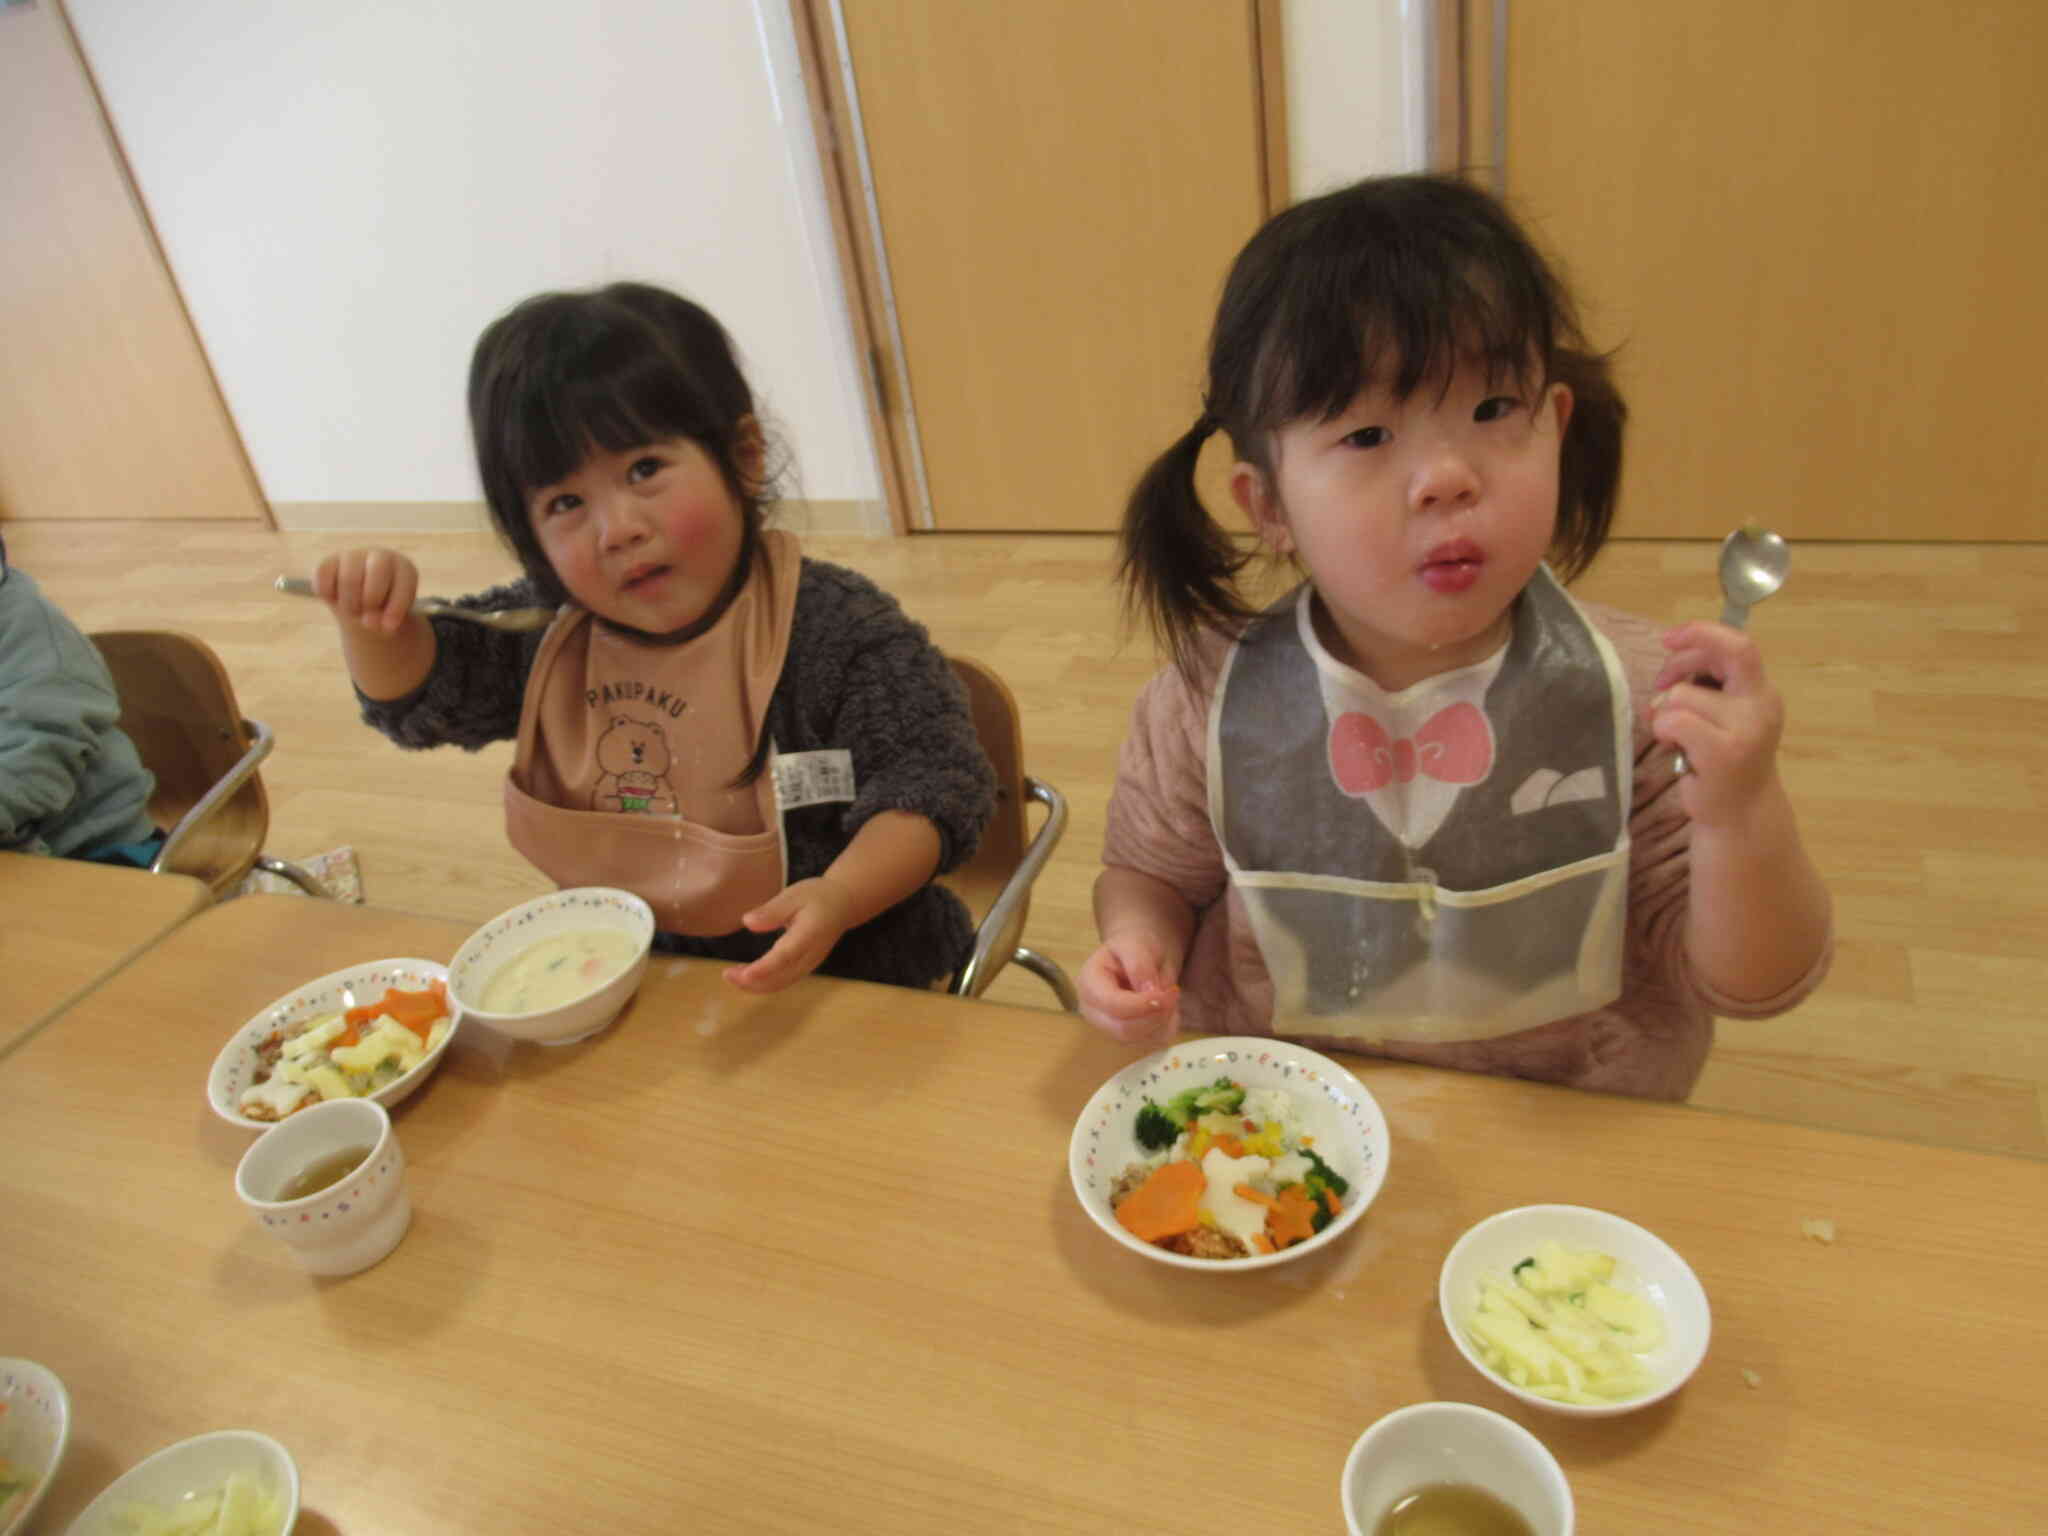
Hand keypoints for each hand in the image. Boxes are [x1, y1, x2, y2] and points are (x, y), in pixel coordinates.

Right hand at [315, 547, 419, 635]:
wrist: (363, 605)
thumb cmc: (384, 612)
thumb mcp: (391, 617)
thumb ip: (385, 620)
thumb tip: (369, 621)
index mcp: (403, 568)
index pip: (402, 584)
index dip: (395, 609)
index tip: (389, 627)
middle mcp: (379, 556)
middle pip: (376, 576)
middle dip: (370, 603)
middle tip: (367, 615)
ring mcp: (353, 556)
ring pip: (349, 578)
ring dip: (349, 604)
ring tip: (353, 611)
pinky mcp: (329, 562)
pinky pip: (323, 576)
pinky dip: (327, 594)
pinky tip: (335, 599)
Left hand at [723, 877, 857, 992]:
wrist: (843, 905)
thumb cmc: (817, 896)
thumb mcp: (794, 895)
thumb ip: (772, 911)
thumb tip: (747, 922)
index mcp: (809, 934)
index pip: (785, 956)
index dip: (764, 968)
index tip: (744, 974)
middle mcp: (811, 955)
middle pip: (782, 976)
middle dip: (753, 981)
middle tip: (727, 975)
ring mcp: (809, 964)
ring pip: (782, 983)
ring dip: (756, 985)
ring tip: (730, 976)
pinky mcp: (805, 967)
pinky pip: (783, 981)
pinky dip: (763, 983)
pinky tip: (746, 976)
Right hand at [1078, 936, 1182, 1048]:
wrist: (1139, 955)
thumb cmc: (1134, 946)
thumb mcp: (1136, 945)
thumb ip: (1139, 965)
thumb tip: (1149, 993)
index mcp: (1089, 984)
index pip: (1112, 1005)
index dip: (1142, 1004)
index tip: (1169, 992)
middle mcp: (1094, 1012)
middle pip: (1123, 1030)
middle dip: (1155, 1016)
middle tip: (1174, 992)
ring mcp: (1109, 1028)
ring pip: (1141, 1040)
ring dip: (1164, 1021)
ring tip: (1170, 995)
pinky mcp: (1128, 1038)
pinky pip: (1152, 1043)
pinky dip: (1167, 1027)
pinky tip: (1167, 1008)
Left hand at [1650, 621, 1786, 826]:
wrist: (1740, 812)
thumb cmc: (1721, 760)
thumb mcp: (1722, 715)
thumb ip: (1708, 685)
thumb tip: (1675, 653)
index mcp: (1759, 691)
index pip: (1739, 645)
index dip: (1702, 633)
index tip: (1669, 637)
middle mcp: (1761, 704)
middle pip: (1727, 653)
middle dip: (1680, 661)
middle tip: (1661, 685)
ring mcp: (1746, 728)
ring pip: (1682, 694)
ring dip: (1664, 712)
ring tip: (1675, 735)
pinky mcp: (1725, 752)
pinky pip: (1675, 720)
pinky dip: (1663, 729)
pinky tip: (1674, 747)